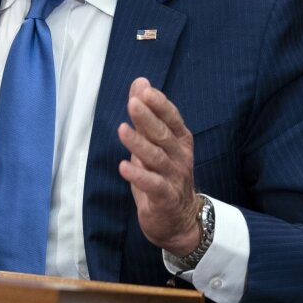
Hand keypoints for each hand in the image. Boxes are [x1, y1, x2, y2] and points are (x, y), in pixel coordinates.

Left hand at [117, 77, 200, 256]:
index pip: (172, 118)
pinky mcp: (165, 197)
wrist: (178, 220)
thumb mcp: (154, 142)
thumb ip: (147, 114)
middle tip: (133, 103)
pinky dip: (138, 175)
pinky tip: (123, 166)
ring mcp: (174, 177)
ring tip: (122, 130)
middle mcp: (179, 156)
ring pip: (156, 158)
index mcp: (179, 140)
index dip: (159, 104)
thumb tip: (140, 82)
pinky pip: (152, 184)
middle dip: (148, 118)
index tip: (145, 90)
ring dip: (139, 144)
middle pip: (163, 135)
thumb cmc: (162, 175)